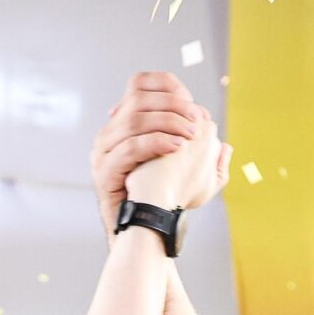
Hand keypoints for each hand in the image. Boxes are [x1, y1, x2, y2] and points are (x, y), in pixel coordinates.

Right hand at [91, 72, 205, 232]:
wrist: (139, 231)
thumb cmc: (160, 198)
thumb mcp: (177, 162)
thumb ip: (189, 139)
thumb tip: (210, 122)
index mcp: (123, 124)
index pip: (138, 84)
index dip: (166, 86)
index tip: (191, 101)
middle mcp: (109, 133)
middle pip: (138, 99)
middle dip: (172, 106)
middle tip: (196, 120)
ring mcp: (103, 152)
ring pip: (134, 121)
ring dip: (167, 123)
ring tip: (190, 136)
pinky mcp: (105, 172)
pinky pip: (130, 148)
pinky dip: (156, 143)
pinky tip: (177, 148)